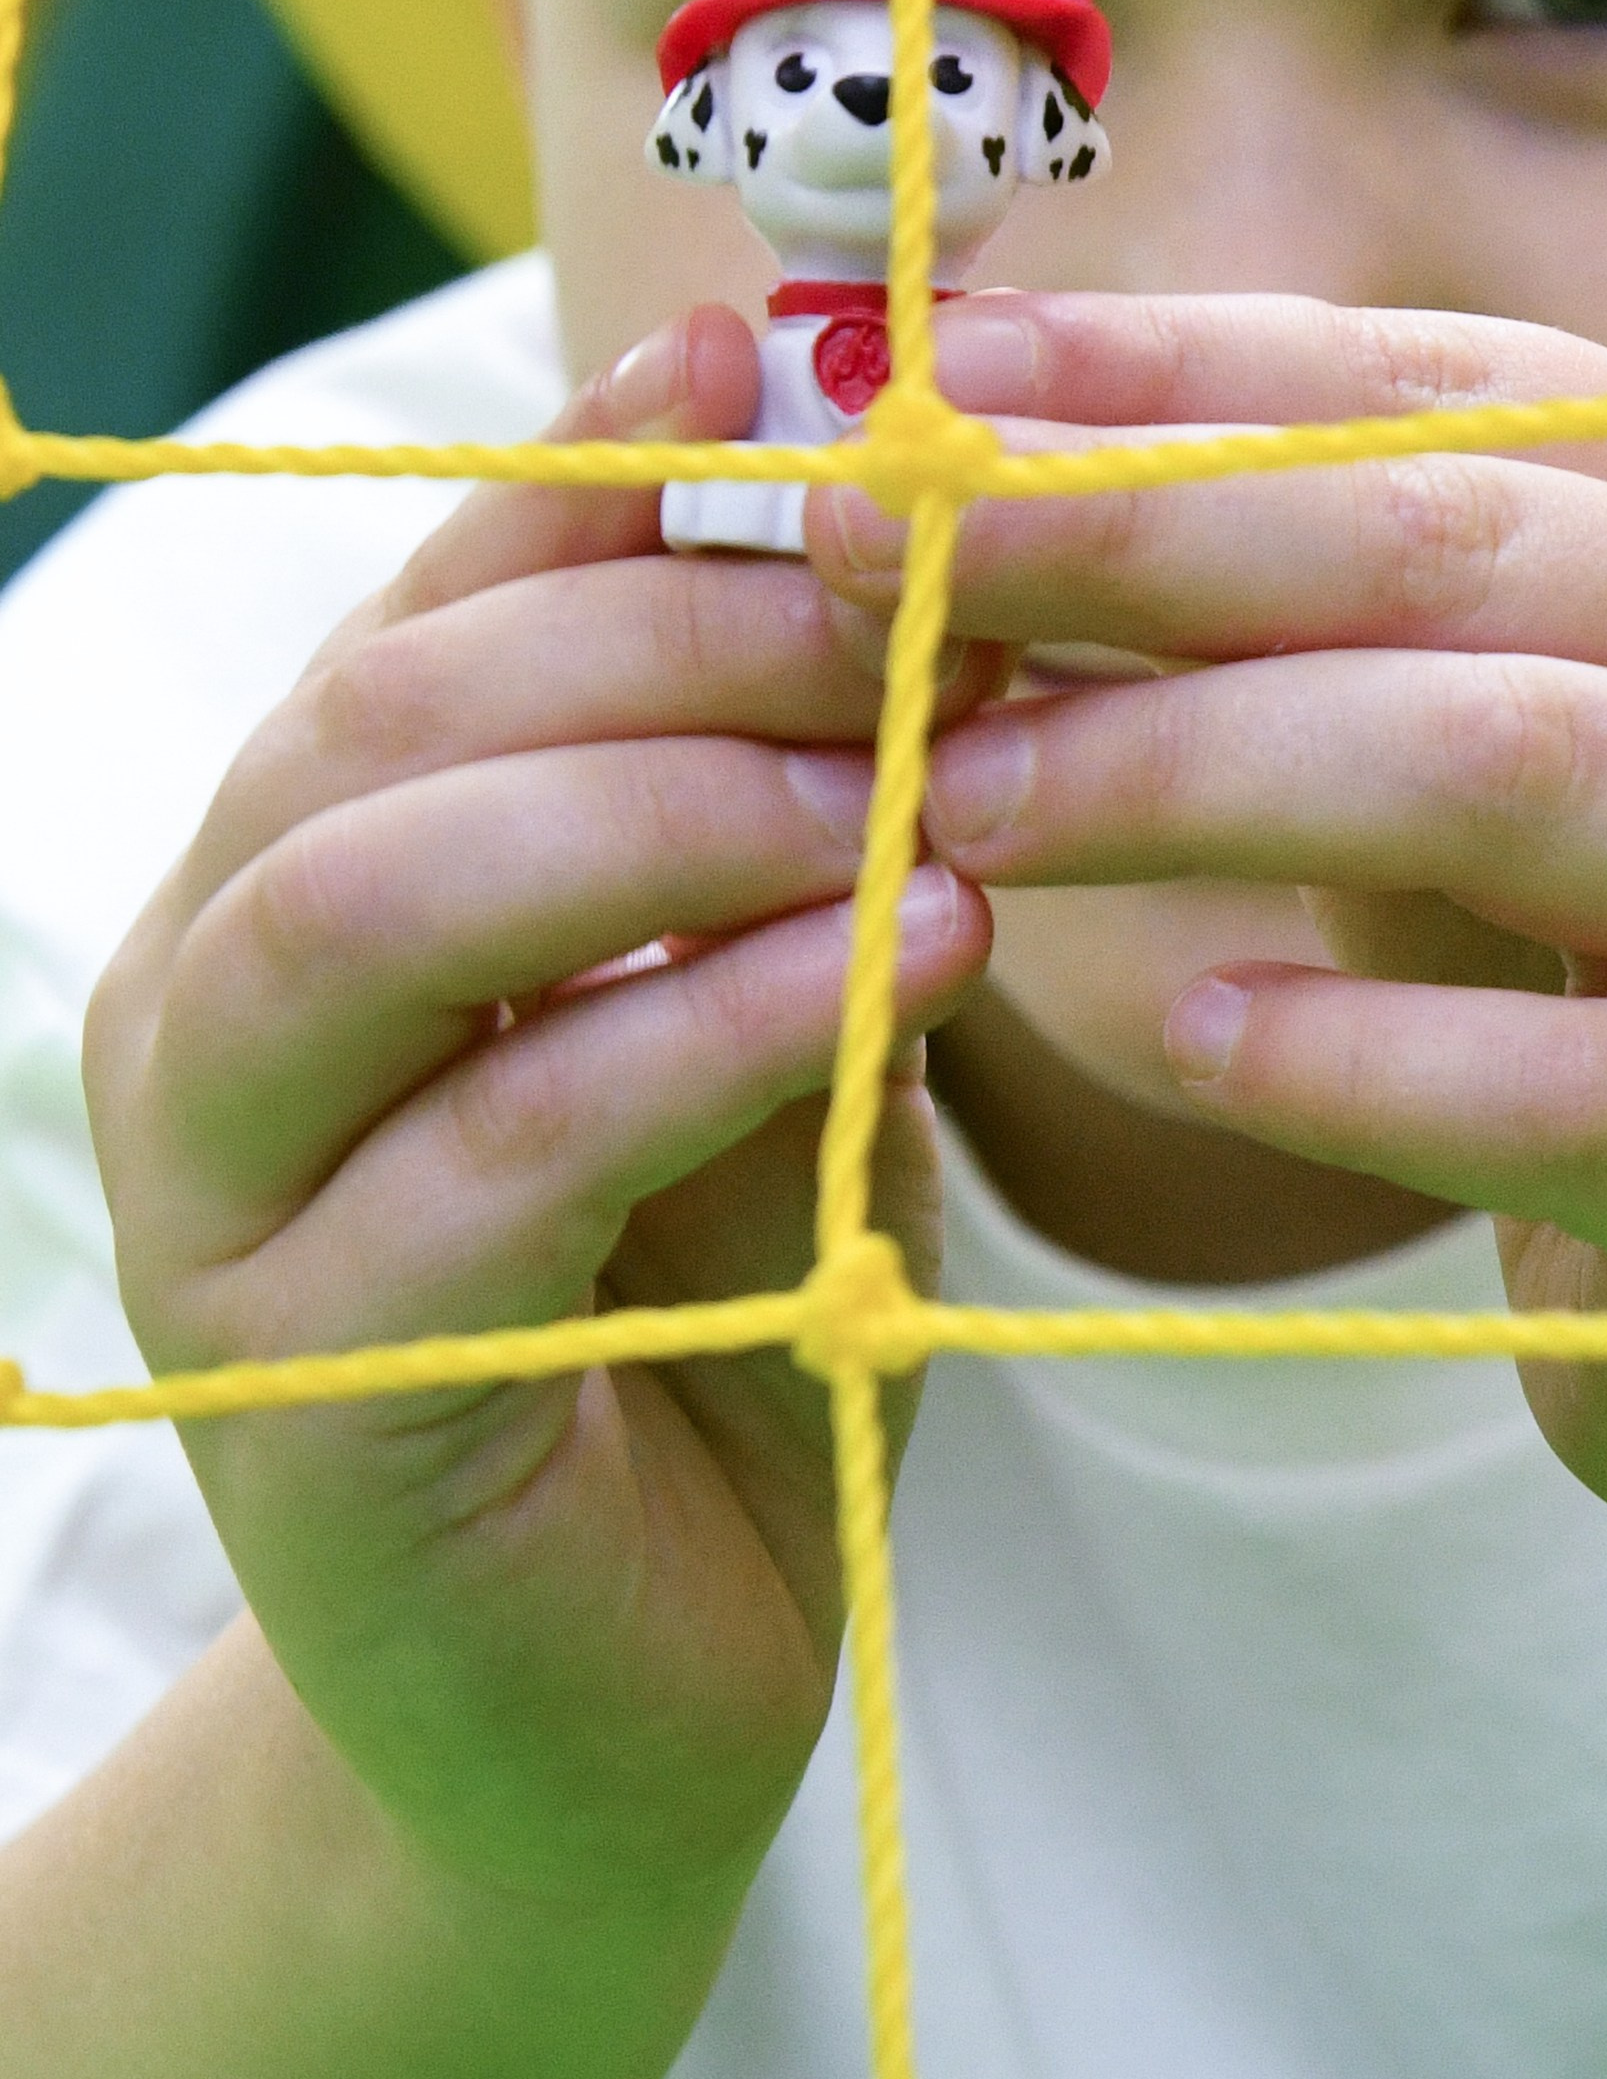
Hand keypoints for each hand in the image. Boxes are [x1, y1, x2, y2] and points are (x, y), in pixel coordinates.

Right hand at [85, 307, 993, 1925]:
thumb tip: (920, 561)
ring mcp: (225, 1190)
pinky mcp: (303, 1377)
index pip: (432, 611)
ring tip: (899, 789)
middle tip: (922, 607)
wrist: (616, 1716)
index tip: (772, 361)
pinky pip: (493, 1144)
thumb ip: (778, 824)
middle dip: (668, 626)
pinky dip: (700, 1024)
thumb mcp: (755, 1017)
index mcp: (304, 868)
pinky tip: (892, 967)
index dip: (598, 469)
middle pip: (389, 719)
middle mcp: (213, 995)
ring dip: (657, 804)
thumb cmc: (704, 1323)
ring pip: (369, 898)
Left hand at [826, 291, 1606, 1599]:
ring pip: (1507, 765)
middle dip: (1139, 533)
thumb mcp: (1465, 735)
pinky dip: (1365, 1053)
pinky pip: (1574, 1078)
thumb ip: (1281, 605)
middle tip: (884, 566)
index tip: (929, 372)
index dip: (1173, 362)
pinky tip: (1190, 1039)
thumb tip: (950, 463)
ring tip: (970, 801)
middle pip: (1449, 542)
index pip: (1433, 379)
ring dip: (1204, 766)